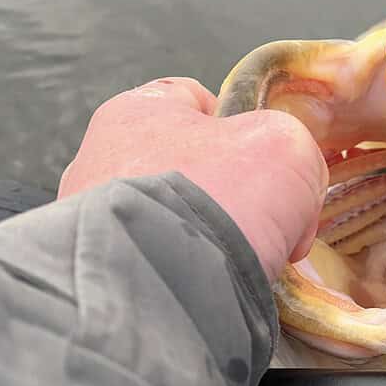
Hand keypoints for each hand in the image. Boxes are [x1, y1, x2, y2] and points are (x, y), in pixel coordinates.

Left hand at [58, 77, 326, 282]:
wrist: (168, 286)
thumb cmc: (222, 196)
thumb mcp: (284, 145)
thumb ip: (289, 146)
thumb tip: (282, 191)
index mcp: (136, 111)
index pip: (192, 99)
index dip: (239, 122)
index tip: (264, 157)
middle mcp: (100, 161)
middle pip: (187, 164)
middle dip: (230, 190)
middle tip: (267, 218)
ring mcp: (96, 222)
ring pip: (172, 218)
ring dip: (211, 234)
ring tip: (249, 258)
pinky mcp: (105, 274)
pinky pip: (157, 263)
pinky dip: (190, 272)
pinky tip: (218, 284)